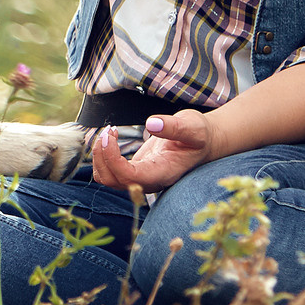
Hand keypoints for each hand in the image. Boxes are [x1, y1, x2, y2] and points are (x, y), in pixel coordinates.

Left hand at [87, 110, 216, 192]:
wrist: (204, 142)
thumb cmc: (200, 134)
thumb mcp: (193, 126)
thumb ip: (174, 127)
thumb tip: (152, 124)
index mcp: (163, 173)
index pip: (130, 177)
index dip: (113, 160)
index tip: (111, 136)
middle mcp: (150, 180)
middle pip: (113, 180)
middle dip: (102, 155)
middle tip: (109, 130)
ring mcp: (141, 177)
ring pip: (108, 178)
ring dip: (99, 157)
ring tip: (108, 132)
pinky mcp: (135, 170)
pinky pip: (110, 171)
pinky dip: (102, 156)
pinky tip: (110, 137)